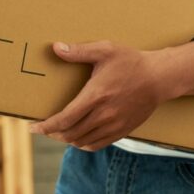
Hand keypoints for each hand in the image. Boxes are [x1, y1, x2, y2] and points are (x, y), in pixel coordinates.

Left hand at [30, 41, 170, 150]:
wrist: (160, 77)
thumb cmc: (131, 61)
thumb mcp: (105, 50)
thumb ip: (79, 51)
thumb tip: (56, 48)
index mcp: (96, 96)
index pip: (64, 119)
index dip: (45, 127)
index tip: (32, 127)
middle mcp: (104, 115)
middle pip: (70, 134)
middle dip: (52, 133)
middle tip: (43, 127)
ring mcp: (114, 125)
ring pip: (82, 142)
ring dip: (66, 139)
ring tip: (57, 131)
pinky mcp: (122, 131)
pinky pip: (97, 145)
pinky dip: (82, 144)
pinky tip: (76, 137)